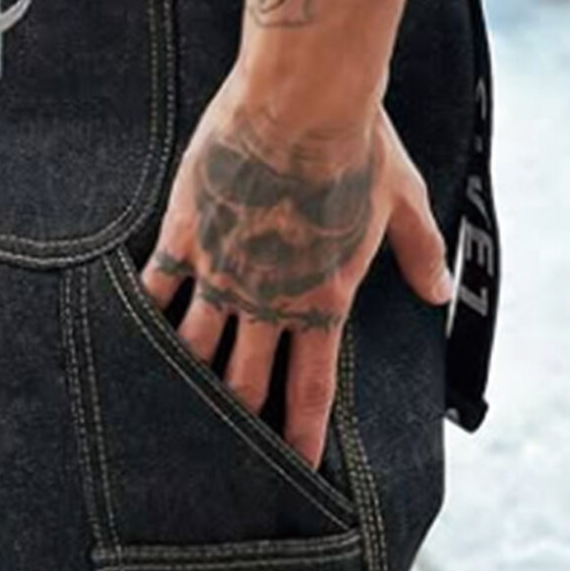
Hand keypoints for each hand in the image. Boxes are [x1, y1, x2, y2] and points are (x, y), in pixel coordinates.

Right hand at [139, 69, 454, 469]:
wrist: (302, 100)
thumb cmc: (359, 147)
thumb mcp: (405, 203)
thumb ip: (419, 255)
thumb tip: (439, 293)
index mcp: (322, 301)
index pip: (309, 389)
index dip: (298, 437)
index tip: (294, 470)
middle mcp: (266, 300)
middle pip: (243, 382)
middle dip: (238, 422)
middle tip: (226, 455)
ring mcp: (220, 272)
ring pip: (195, 347)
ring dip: (185, 379)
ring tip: (168, 406)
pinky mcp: (185, 234)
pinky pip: (157, 288)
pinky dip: (144, 316)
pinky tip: (130, 335)